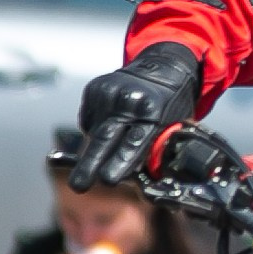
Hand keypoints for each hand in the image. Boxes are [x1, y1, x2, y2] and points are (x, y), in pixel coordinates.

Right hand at [70, 44, 199, 190]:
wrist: (163, 68)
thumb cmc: (171, 105)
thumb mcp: (173, 127)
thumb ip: (153, 151)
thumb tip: (133, 179)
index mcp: (153, 110)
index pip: (134, 142)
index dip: (120, 162)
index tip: (107, 180)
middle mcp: (128, 99)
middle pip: (105, 138)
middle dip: (90, 165)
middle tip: (79, 186)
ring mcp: (108, 92)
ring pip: (94, 132)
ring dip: (96, 149)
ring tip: (108, 150)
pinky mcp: (94, 89)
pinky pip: (89, 121)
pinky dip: (96, 129)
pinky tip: (111, 124)